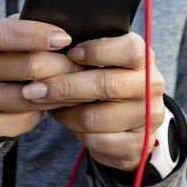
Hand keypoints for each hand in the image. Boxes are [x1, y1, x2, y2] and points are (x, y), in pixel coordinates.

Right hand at [0, 15, 78, 141]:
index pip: (5, 35)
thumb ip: (32, 29)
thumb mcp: (9, 32)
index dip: (38, 35)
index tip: (65, 38)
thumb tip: (72, 32)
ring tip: (82, 84)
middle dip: (64, 65)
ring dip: (64, 91)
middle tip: (86, 65)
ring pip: (33, 97)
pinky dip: (50, 110)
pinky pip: (29, 119)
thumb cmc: (4, 51)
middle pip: (29, 67)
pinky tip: (61, 101)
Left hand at [22, 32, 166, 170]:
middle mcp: (152, 85)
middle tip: (34, 89)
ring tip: (50, 106)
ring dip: (66, 113)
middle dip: (65, 86)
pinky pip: (97, 140)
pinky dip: (77, 133)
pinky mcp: (139, 144)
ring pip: (96, 117)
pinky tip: (69, 123)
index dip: (98, 51)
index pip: (129, 50)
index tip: (70, 53)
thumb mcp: (99, 63)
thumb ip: (83, 53)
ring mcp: (148, 117)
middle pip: (107, 85)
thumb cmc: (103, 83)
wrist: (126, 125)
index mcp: (143, 58)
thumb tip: (46, 43)